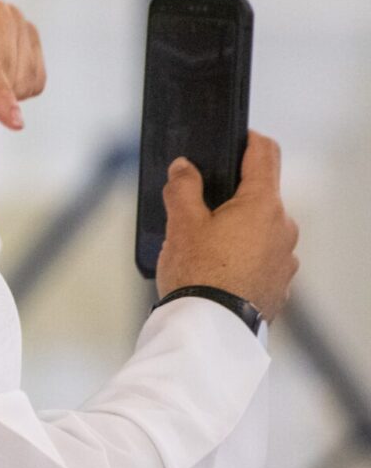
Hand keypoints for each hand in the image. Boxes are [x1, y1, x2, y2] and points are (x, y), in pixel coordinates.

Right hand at [156, 131, 299, 321]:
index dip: (249, 139)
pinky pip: (262, 260)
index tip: (237, 137)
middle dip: (232, 198)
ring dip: (238, 232)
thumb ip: (183, 187)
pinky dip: (243, 259)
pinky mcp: (280, 285)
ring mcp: (286, 259)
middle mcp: (284, 228)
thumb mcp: (181, 223)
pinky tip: (217, 273)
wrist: (211, 329)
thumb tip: (184, 168)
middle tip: (197, 210)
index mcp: (263, 204)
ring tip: (203, 250)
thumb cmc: (199, 274)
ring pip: (261, 231)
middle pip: (260, 197)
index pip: (265, 153)